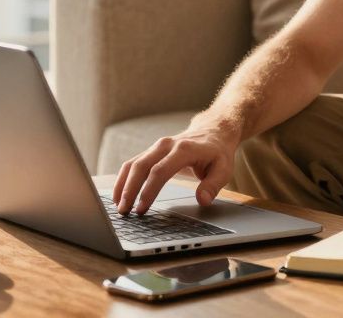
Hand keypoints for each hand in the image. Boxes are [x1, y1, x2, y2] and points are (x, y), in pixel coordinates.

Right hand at [112, 125, 238, 214]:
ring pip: (132, 164)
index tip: (141, 208)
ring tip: (117, 206)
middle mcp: (166, 145)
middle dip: (129, 189)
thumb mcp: (224, 169)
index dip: (149, 191)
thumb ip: (213, 185)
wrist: (213, 131)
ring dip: (122, 185)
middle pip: (140, 166)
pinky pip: (133, 163)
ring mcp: (156, 147)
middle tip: (123, 211)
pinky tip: (119, 194)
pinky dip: (124, 179)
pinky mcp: (152, 151)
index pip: (160, 171)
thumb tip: (202, 200)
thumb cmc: (218, 152)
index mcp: (183, 149)